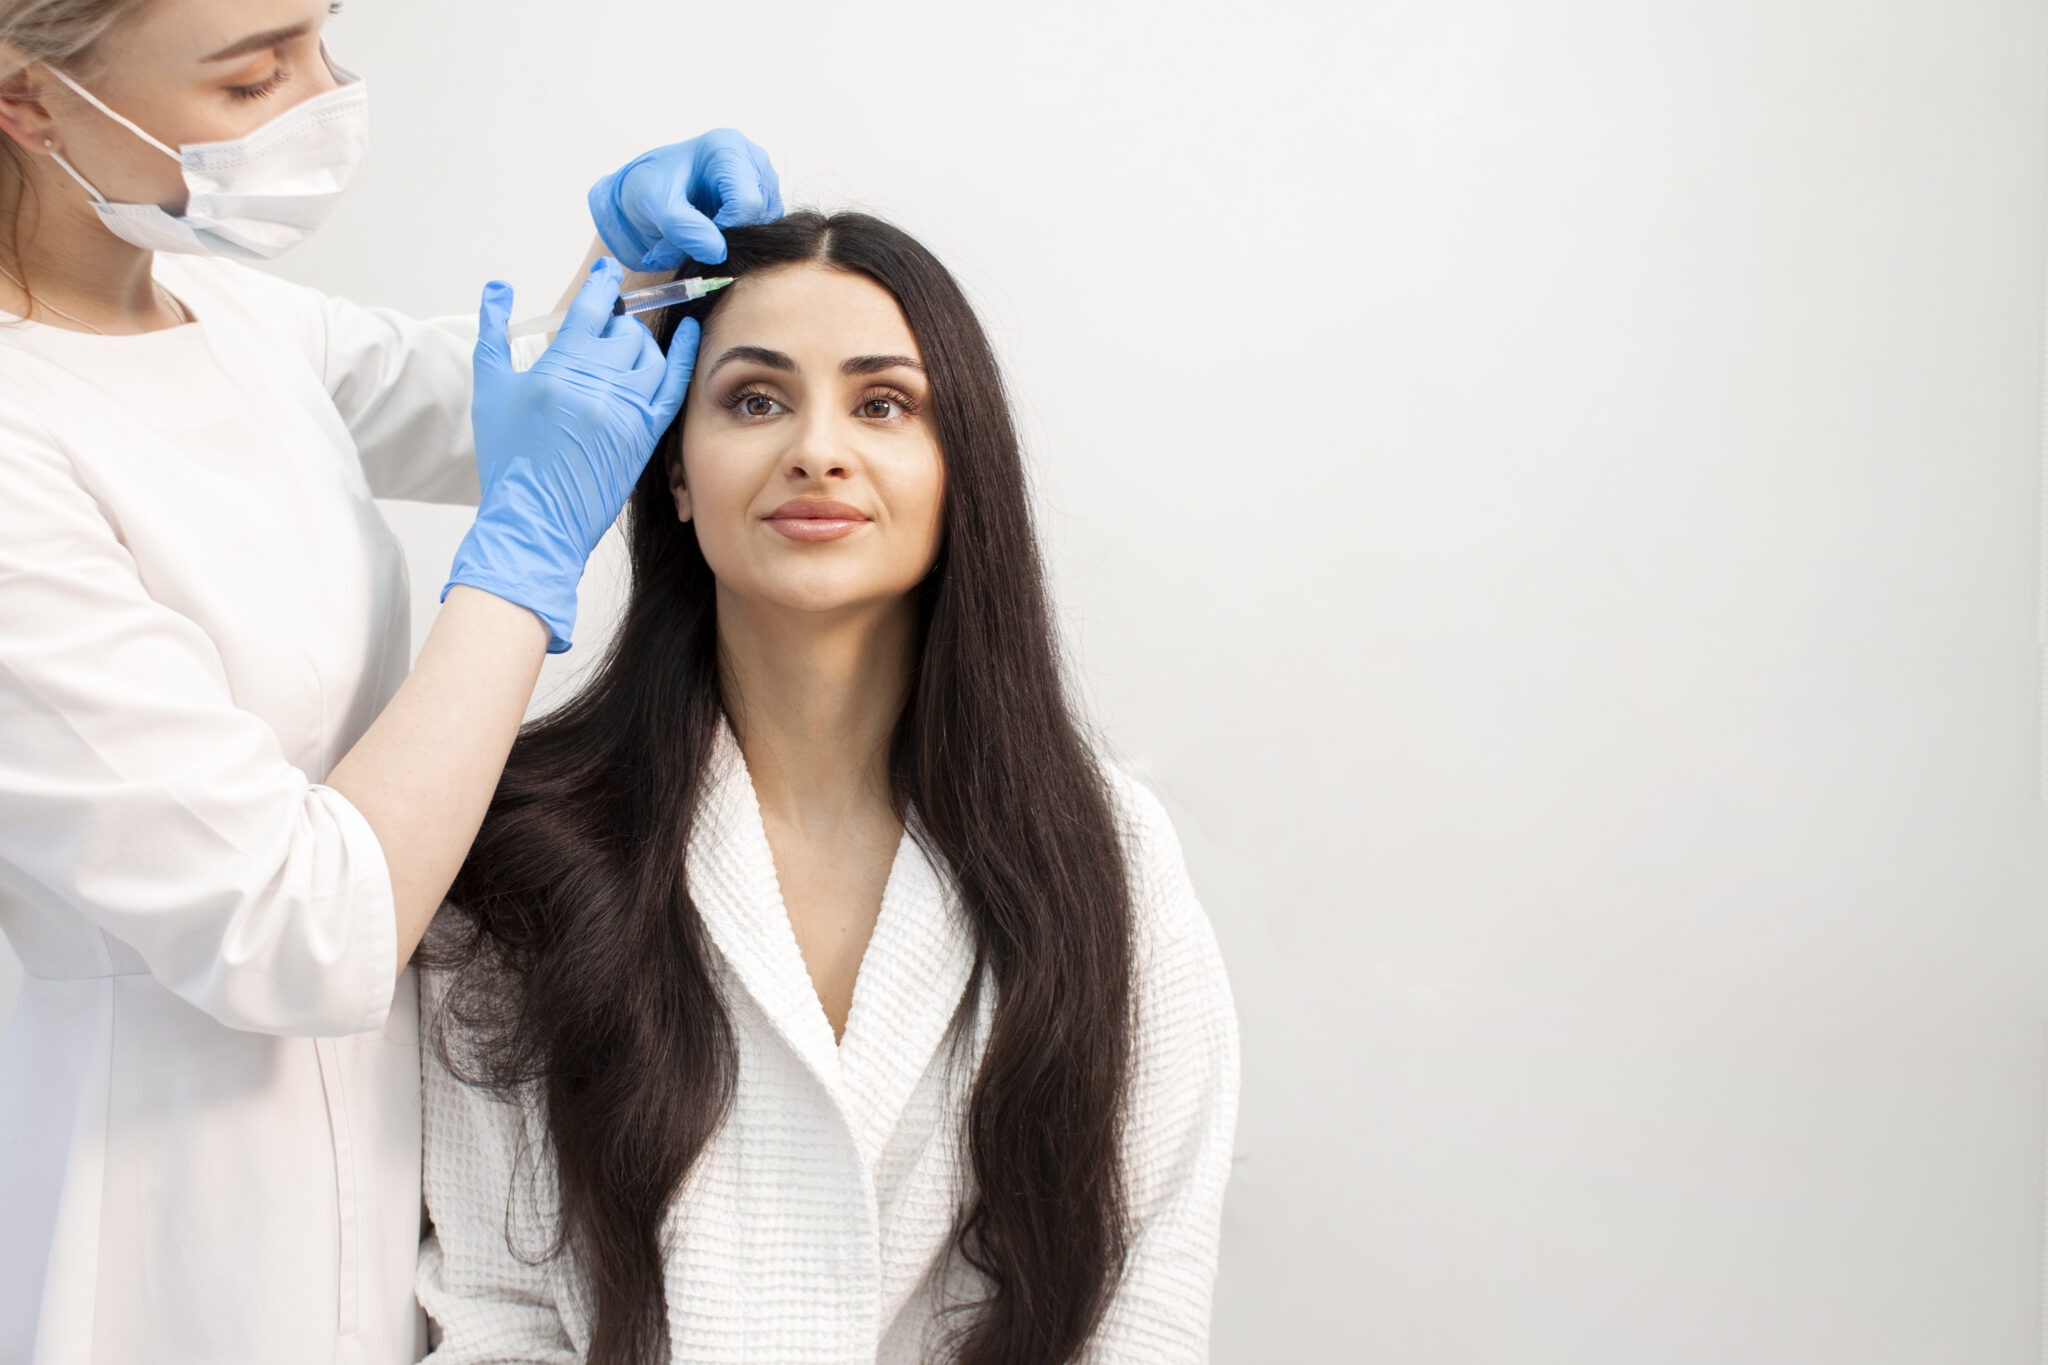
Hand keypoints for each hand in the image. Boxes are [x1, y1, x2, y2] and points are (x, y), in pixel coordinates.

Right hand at [444, 258, 701, 652]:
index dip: (603, 284)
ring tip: (623, 348)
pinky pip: (674, 386)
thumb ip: (493, 331)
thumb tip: (499, 288)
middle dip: (615, 322)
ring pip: (651, 354)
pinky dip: (683, 357)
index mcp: (561, 367)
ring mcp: (628, 410)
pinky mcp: (647, 434)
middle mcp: (600, 384)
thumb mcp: (491, 388)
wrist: (535, 516)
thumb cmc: (509, 455)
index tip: (608, 273)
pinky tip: (688, 336)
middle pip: (625, 330)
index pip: (593, 308)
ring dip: (640, 343)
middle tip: (604, 329)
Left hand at [587, 128, 783, 270]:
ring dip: (732, 240)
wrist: (651, 191)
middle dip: (728, 236)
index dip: (724, 230)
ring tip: (700, 232)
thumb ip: (683, 229)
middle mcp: (753, 159)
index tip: (696, 236)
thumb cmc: (652, 189)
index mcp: (728, 147)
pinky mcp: (765, 199)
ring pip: (764, 225)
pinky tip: (714, 231)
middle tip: (694, 237)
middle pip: (759, 214)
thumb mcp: (656, 206)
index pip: (746, 202)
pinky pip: (763, 230)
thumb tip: (718, 253)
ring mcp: (763, 179)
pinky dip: (738, 239)